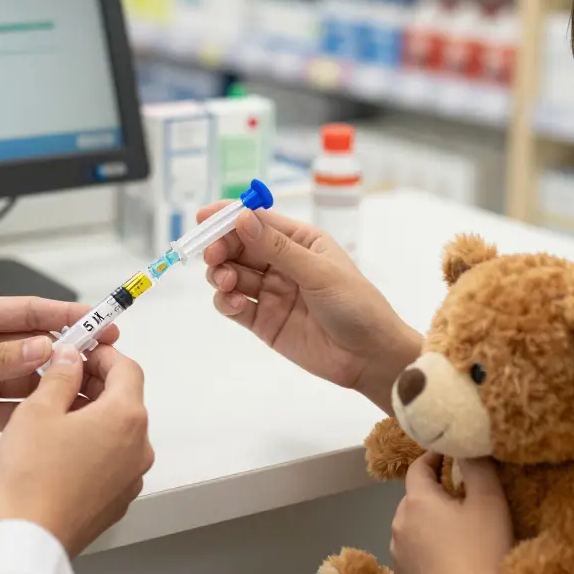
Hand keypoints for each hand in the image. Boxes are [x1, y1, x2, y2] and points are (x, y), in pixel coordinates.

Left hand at [0, 296, 118, 470]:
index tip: (98, 319)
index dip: (65, 313)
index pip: (26, 311)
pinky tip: (59, 414)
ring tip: (90, 387)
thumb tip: (44, 347)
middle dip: (69, 348)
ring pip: (29, 378)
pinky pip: (14, 410)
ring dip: (56, 382)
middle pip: (34, 344)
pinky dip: (36, 412)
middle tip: (106, 355)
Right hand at [0, 344, 153, 555]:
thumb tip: (70, 359)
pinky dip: (93, 444)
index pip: (127, 368)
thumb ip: (60, 376)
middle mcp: (138, 447)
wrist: (29, 538)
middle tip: (60, 377)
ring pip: (118, 430)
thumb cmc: (31, 478)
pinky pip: (112, 458)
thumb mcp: (38, 410)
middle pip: (125, 399)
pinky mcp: (117, 498)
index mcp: (126, 418)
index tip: (80, 350)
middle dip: (95, 383)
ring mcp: (131, 476)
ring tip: (54, 413)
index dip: (102, 354)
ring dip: (93, 414)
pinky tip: (60, 447)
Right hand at [198, 204, 421, 411]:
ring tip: (226, 282)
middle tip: (212, 256)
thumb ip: (277, 247)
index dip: (229, 216)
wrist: (369, 357)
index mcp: (300, 241)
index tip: (204, 217)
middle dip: (221, 248)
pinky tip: (234, 303)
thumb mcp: (318, 271)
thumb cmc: (355, 304)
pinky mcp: (263, 321)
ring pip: (232, 275)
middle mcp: (281, 263)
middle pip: (238, 247)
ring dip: (220, 274)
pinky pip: (234, 305)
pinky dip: (226, 301)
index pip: (258, 221)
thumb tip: (242, 217)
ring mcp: (270, 292)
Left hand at [391, 453, 512, 573]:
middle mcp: (399, 525)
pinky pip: (415, 551)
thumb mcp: (489, 503)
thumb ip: (478, 467)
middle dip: (436, 491)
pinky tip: (453, 556)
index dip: (434, 457)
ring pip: (414, 525)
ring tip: (461, 528)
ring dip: (432, 521)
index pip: (416, 467)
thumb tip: (468, 446)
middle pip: (415, 497)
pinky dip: (429, 546)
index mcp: (416, 502)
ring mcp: (398, 554)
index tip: (451, 454)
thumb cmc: (483, 557)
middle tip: (465, 494)